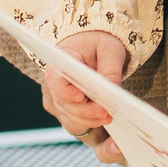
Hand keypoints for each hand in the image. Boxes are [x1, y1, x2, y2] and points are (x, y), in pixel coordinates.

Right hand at [45, 31, 128, 164]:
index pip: (55, 80)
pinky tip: (107, 122)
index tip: (81, 96)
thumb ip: (110, 68)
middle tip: (106, 113)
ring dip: (89, 120)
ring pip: (70, 117)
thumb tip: (112, 90)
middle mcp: (56, 83)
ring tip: (109, 117)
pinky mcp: (71, 109)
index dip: (66, 91)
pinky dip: (91, 123)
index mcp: (61, 62)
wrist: (93, 45)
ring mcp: (62, 98)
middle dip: (85, 111)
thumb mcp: (110, 48)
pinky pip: (78, 121)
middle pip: (65, 104)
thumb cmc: (99, 43)